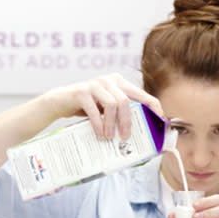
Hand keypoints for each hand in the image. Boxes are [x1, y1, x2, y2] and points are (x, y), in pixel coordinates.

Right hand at [43, 73, 162, 140]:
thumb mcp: (105, 108)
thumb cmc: (86, 107)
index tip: (159, 120)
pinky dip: (99, 125)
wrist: (59, 102)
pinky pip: (95, 110)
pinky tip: (99, 134)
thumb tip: (137, 132)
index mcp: (119, 82)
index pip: (141, 94)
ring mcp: (95, 84)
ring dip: (112, 124)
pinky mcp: (82, 92)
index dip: (152, 107)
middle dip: (127, 121)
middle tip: (126, 137)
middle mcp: (109, 80)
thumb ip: (119, 113)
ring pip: (112, 105)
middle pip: (126, 101)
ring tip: (109, 137)